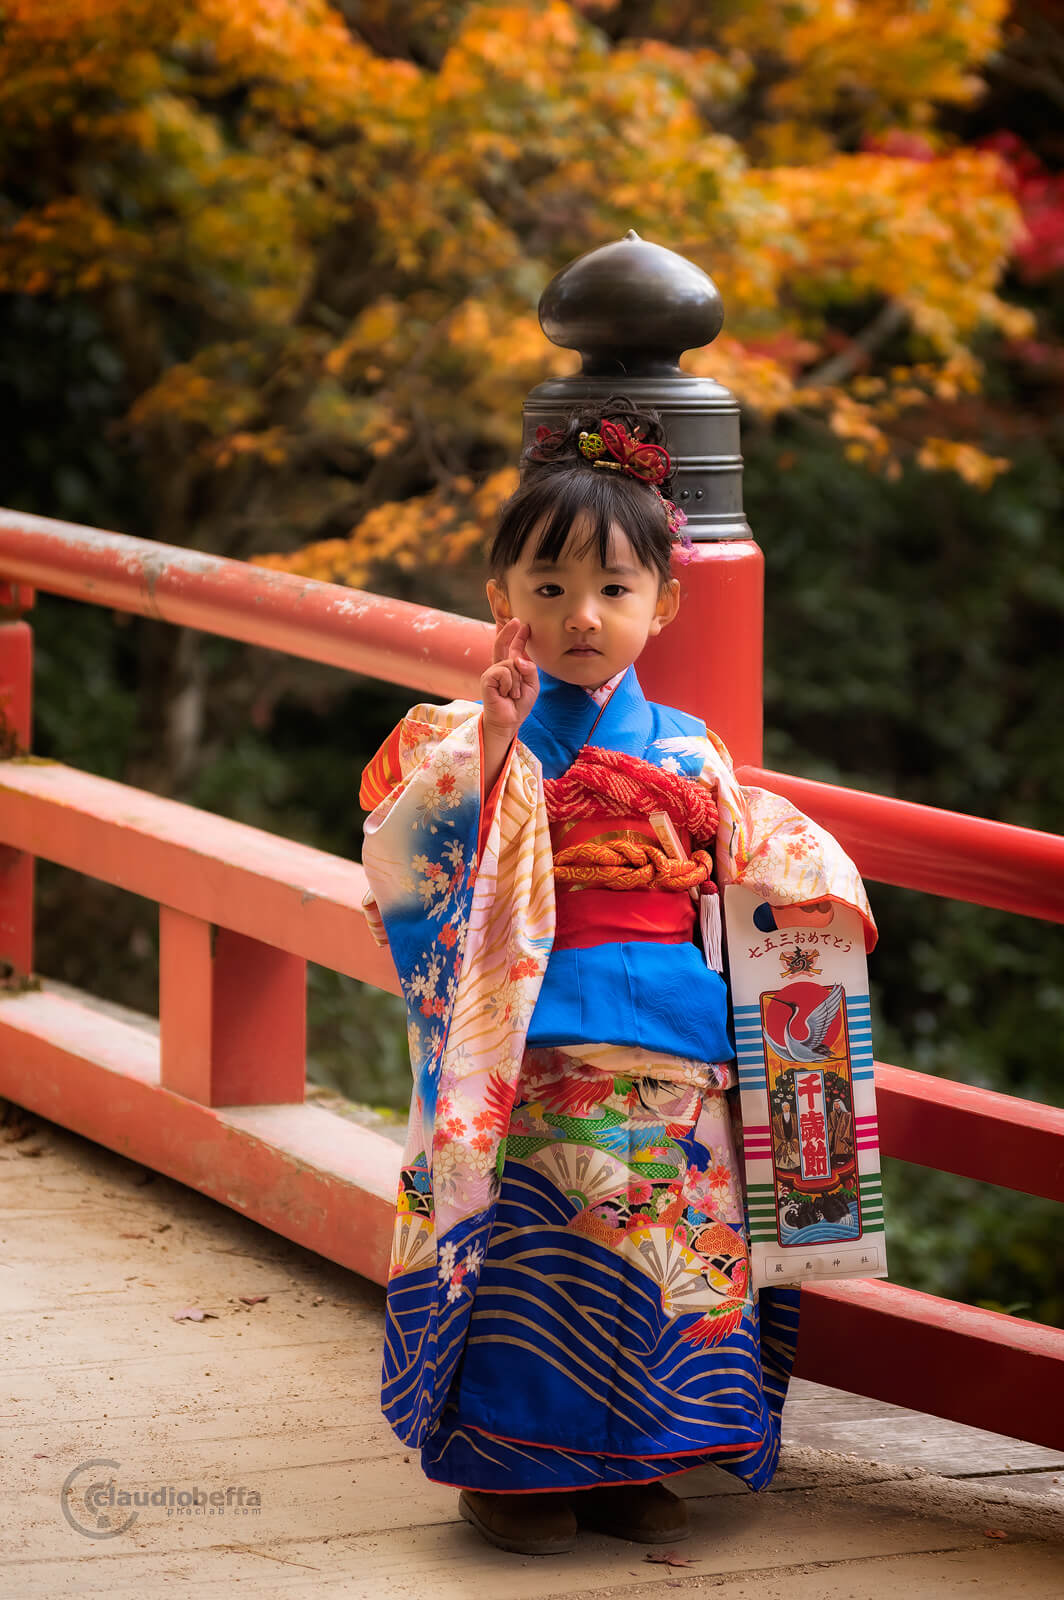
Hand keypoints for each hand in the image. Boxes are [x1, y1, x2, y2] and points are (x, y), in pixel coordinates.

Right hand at [481, 618, 537, 734]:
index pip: (513, 648)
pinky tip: (506, 694)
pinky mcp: (487, 679)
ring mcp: (491, 672)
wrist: (509, 721)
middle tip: (516, 621)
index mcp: (510, 668)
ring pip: (511, 664)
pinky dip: (510, 684)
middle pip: (501, 644)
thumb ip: (530, 669)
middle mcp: (499, 667)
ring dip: (517, 682)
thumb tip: (517, 659)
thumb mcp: (532, 684)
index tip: (522, 624)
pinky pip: (504, 672)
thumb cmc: (519, 704)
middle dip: (508, 631)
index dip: (517, 636)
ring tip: (513, 694)